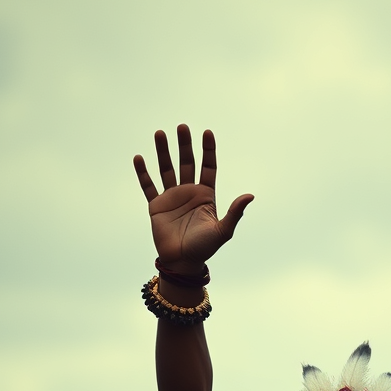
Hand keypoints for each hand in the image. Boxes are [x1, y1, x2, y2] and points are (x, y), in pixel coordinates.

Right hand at [133, 125, 253, 269]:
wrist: (183, 263)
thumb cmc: (205, 248)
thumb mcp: (223, 230)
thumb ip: (235, 212)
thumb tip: (250, 195)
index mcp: (205, 196)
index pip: (208, 167)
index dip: (208, 150)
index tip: (207, 133)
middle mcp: (188, 193)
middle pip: (187, 162)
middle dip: (185, 145)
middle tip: (183, 127)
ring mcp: (172, 198)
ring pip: (167, 169)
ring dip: (164, 152)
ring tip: (160, 133)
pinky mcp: (156, 206)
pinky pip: (148, 186)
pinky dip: (143, 173)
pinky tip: (139, 158)